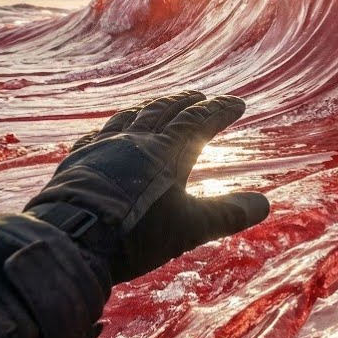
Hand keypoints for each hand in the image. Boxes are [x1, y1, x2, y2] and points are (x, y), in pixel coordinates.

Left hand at [25, 90, 269, 283]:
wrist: (71, 240)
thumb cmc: (136, 233)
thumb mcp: (191, 227)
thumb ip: (229, 214)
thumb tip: (266, 204)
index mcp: (167, 150)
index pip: (200, 121)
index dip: (220, 110)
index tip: (238, 103)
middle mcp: (135, 140)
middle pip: (165, 111)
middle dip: (186, 102)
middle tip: (200, 96)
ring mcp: (103, 147)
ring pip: (132, 117)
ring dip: (151, 108)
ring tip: (159, 105)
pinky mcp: (79, 161)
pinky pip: (100, 134)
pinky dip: (114, 128)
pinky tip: (110, 132)